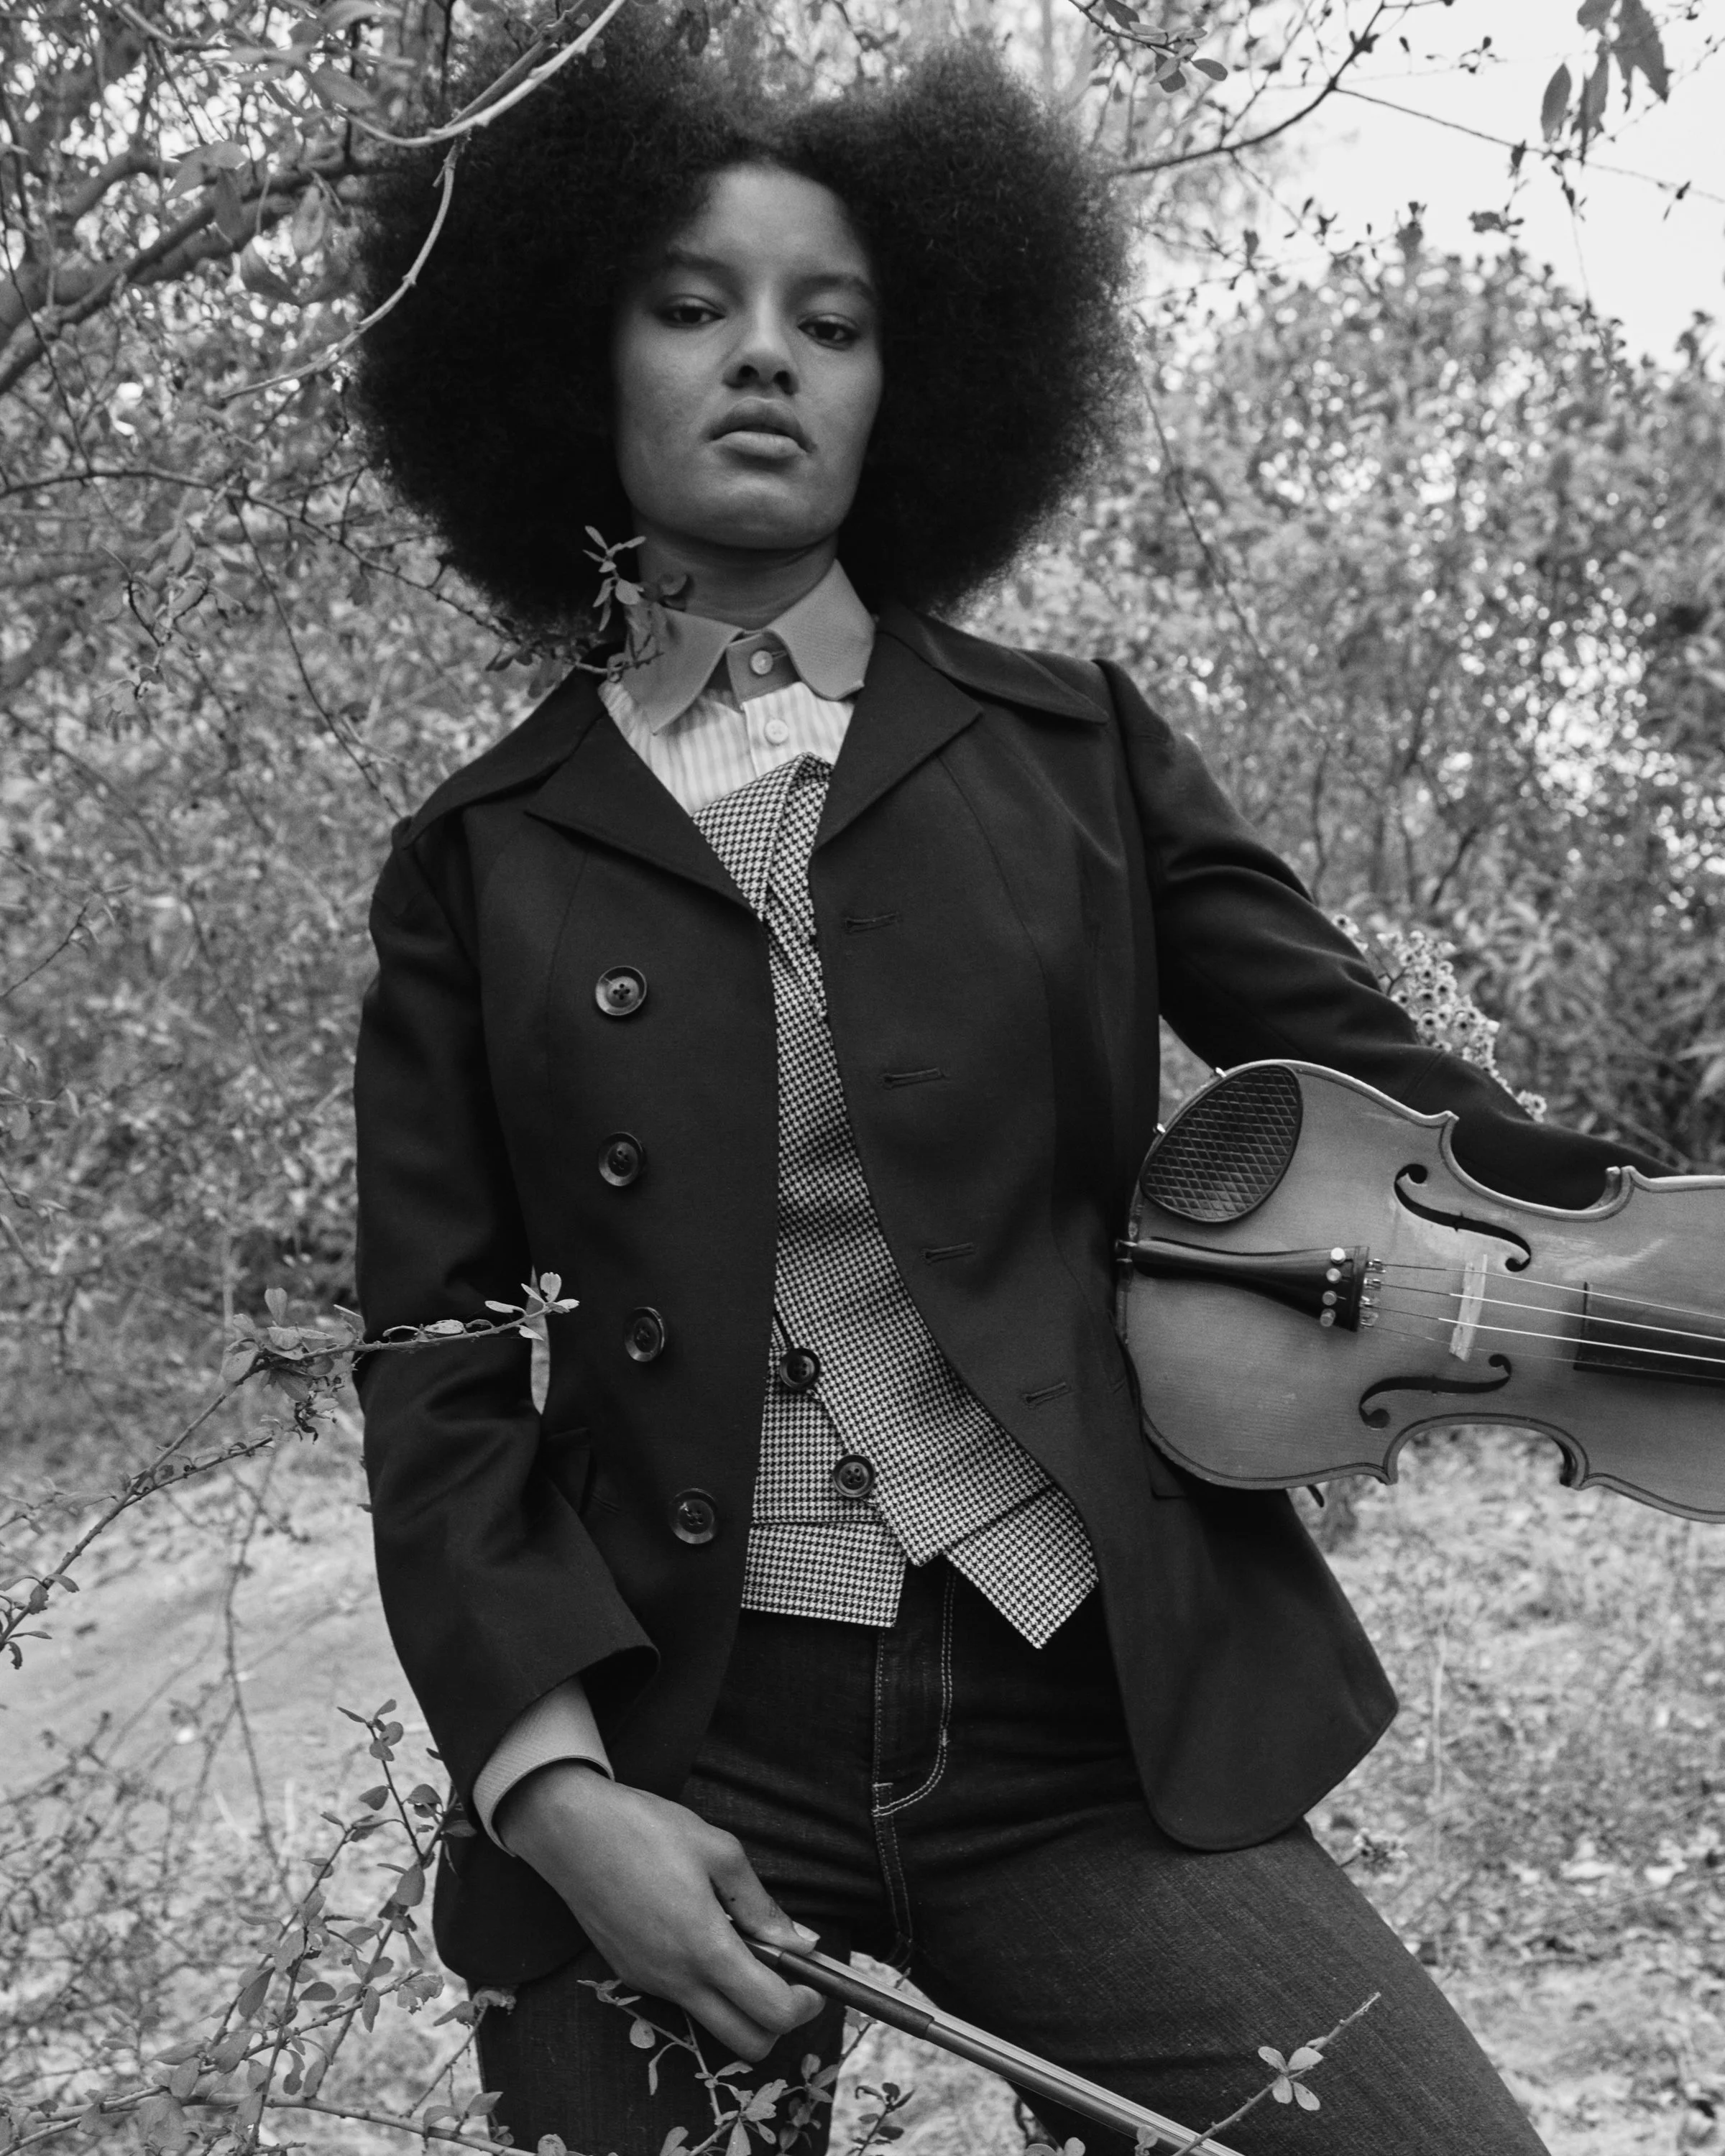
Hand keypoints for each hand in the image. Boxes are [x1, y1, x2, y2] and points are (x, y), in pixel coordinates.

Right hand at [496, 1762, 823, 2061]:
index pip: (771, 2012)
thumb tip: (802, 1942)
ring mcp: (649, 1982)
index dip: (805, 2005)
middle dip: (778, 2021)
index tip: (815, 1981)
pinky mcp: (630, 1975)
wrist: (569, 1831)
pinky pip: (682, 1998)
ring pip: (712, 2024)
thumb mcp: (718, 1851)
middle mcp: (676, 1980)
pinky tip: (703, 1933)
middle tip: (788, 1977)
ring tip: (744, 1942)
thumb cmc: (646, 1829)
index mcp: (705, 1949)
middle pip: (746, 2043)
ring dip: (741, 2002)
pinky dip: (706, 1984)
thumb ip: (761, 1905)